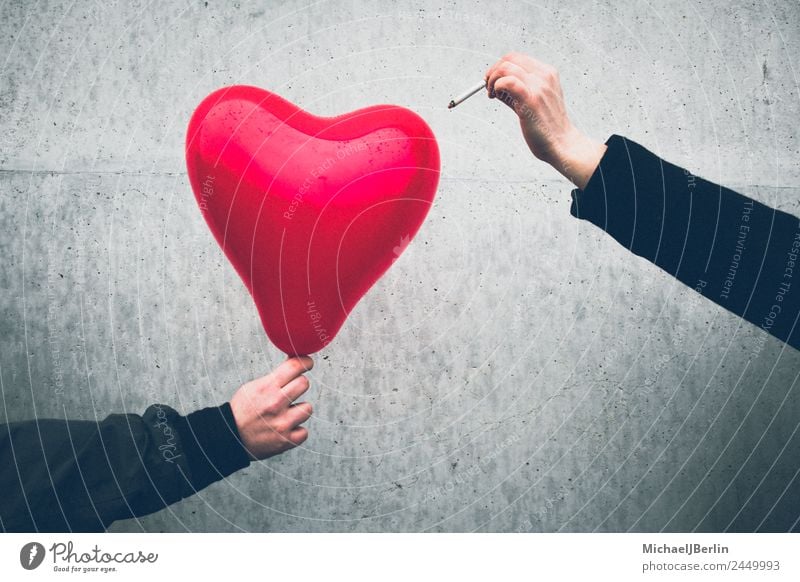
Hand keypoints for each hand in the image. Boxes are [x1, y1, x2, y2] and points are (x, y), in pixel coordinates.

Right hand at [229, 356, 313, 459]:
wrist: (230, 437)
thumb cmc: (242, 411)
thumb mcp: (253, 387)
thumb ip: (274, 377)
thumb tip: (295, 365)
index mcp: (266, 387)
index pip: (294, 366)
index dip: (304, 362)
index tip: (307, 363)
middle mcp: (276, 403)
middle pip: (304, 384)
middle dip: (299, 386)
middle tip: (291, 392)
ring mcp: (282, 423)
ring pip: (308, 408)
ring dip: (299, 411)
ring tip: (285, 414)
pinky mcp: (286, 440)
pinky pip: (304, 432)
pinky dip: (296, 431)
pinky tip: (285, 429)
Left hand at [484, 52, 606, 189]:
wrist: (562, 144)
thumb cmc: (547, 127)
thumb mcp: (535, 101)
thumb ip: (517, 91)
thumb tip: (496, 85)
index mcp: (547, 73)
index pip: (516, 57)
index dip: (500, 66)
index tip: (493, 81)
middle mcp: (544, 76)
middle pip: (509, 58)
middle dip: (493, 71)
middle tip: (488, 87)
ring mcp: (538, 86)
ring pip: (506, 67)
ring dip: (492, 79)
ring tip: (492, 94)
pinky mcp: (531, 99)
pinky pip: (508, 82)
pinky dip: (496, 86)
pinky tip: (496, 96)